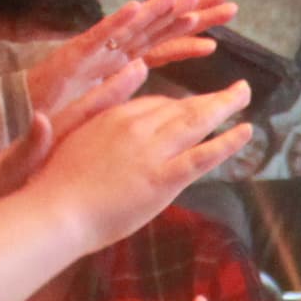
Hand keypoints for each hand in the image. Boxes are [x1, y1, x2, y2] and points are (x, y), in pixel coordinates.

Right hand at [21, 0, 237, 127]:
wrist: (18, 116)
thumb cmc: (61, 115)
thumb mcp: (106, 106)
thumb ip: (129, 92)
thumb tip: (157, 86)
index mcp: (123, 63)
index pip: (165, 43)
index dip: (193, 32)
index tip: (224, 19)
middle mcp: (113, 52)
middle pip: (159, 28)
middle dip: (191, 11)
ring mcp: (94, 51)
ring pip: (133, 27)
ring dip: (159, 10)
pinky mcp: (73, 56)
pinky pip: (99, 38)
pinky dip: (117, 23)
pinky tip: (137, 8)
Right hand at [33, 81, 254, 244]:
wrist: (56, 212)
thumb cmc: (54, 183)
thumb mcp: (70, 138)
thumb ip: (92, 116)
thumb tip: (113, 87)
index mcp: (114, 116)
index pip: (155, 104)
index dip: (178, 106)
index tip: (193, 108)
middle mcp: (136, 126)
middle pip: (181, 107)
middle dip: (210, 98)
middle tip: (235, 92)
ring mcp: (152, 151)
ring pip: (196, 122)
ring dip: (225, 106)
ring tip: (244, 96)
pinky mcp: (163, 178)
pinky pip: (202, 155)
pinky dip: (227, 142)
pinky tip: (246, 132)